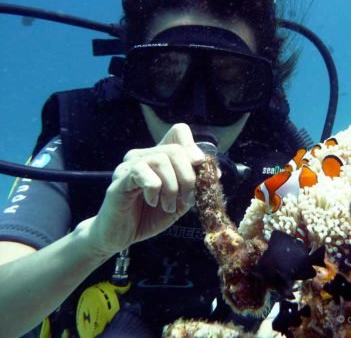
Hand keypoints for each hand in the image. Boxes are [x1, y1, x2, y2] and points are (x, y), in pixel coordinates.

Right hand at [86, 123, 204, 256]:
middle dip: (188, 176)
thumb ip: (194, 185)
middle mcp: (144, 155)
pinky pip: (143, 173)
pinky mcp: (120, 179)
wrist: (120, 236)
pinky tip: (152, 201)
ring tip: (168, 205)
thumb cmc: (149, 216)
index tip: (200, 169)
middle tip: (186, 199)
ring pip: (161, 159)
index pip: (179, 132)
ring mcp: (130, 165)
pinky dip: (154, 189)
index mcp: (160, 156)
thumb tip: (214, 172)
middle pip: (175, 149)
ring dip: (172, 187)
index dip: (194, 148)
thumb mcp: (179, 200)